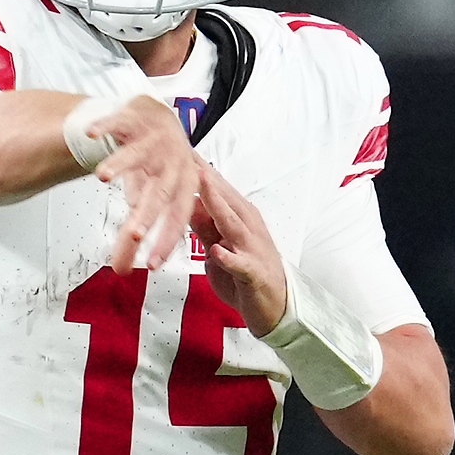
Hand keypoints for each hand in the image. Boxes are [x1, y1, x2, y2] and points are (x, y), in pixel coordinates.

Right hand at [89, 96, 201, 271]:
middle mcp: (172, 162)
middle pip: (159, 191)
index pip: (178, 217)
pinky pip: (119, 121)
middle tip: (133, 234)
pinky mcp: (135, 117)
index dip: (167, 240)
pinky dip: (104, 126)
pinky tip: (91, 134)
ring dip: (121, 163)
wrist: (157, 116)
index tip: (153, 264)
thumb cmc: (155, 164)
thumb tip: (123, 270)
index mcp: (183, 184)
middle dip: (147, 213)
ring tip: (102, 176)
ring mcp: (154, 139)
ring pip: (138, 153)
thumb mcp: (151, 197)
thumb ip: (136, 230)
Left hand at [190, 163, 288, 334]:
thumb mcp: (218, 245)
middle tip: (184, 154)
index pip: (217, 188)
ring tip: (201, 186)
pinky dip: (229, 258)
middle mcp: (248, 227)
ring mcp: (252, 249)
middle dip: (204, 177)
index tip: (179, 147)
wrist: (275, 307)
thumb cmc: (244, 273)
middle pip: (225, 198)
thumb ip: (204, 225)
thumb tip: (185, 201)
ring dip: (216, 205)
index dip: (198, 169)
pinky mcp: (254, 273)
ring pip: (233, 223)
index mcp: (240, 217)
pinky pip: (240, 264)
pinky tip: (218, 251)